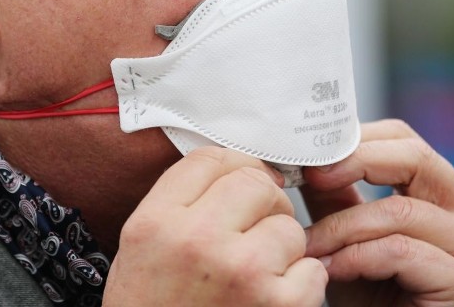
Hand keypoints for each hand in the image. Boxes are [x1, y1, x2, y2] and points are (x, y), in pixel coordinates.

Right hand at [104, 146, 327, 305]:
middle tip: (253, 229)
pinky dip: (302, 284)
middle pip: (255, 183)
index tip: (241, 182)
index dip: (233, 167)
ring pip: (289, 225)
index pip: (210, 160)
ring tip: (257, 272)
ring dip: (282, 246)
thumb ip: (178, 201)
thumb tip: (234, 167)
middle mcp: (197, 240)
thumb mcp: (141, 247)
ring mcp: (241, 272)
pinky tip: (273, 297)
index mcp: (157, 221)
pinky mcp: (277, 305)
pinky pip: (313, 269)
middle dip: (262, 203)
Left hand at [302, 119, 453, 306]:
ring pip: (399, 210)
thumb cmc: (373, 292)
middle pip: (415, 158)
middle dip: (355, 163)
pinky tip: (332, 269)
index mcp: (442, 190)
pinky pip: (401, 251)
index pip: (403, 139)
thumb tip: (303, 155)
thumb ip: (333, 194)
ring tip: (310, 245)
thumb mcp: (346, 233)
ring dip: (342, 227)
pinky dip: (357, 257)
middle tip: (310, 175)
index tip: (312, 152)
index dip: (356, 139)